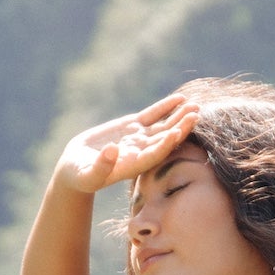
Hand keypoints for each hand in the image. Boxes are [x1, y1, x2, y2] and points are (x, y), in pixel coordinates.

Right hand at [55, 91, 199, 195]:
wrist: (78, 167)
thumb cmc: (81, 175)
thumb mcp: (88, 174)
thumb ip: (102, 165)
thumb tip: (113, 150)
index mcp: (133, 166)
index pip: (153, 155)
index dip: (166, 145)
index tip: (177, 134)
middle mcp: (141, 152)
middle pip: (165, 139)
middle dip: (180, 127)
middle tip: (196, 115)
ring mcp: (139, 138)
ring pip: (163, 126)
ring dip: (179, 116)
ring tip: (195, 105)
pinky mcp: (132, 126)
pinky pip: (152, 115)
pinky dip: (165, 107)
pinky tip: (180, 98)